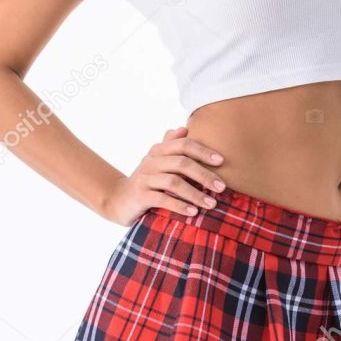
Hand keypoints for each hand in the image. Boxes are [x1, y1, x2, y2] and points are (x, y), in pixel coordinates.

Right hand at [101, 126, 226, 225]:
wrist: (119, 199)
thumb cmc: (147, 179)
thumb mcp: (158, 161)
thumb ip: (170, 144)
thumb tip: (183, 127)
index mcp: (159, 150)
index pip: (183, 145)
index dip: (203, 151)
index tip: (221, 161)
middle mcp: (151, 161)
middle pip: (182, 163)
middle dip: (204, 175)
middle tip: (222, 187)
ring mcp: (144, 178)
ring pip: (174, 182)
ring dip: (195, 194)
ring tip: (212, 203)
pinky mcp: (140, 196)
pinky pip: (162, 199)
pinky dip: (179, 205)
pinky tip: (193, 212)